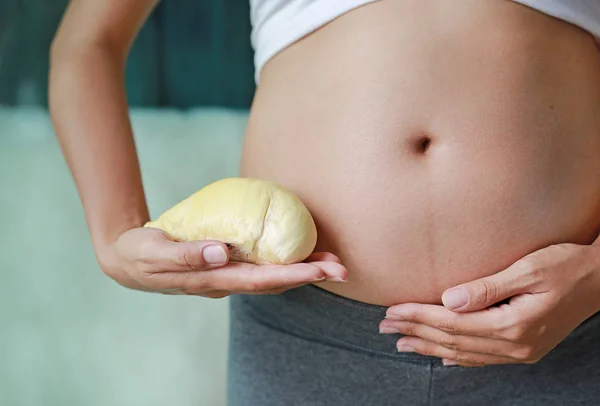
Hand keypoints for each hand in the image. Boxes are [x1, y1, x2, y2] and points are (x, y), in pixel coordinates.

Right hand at [97, 227, 347, 297]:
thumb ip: (186, 254)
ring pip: (271, 276)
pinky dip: (284, 261)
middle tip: (343, 269)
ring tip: (332, 262)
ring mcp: (227, 277)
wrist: (126, 260)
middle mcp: (225, 282)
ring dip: (303, 270)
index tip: (319, 270)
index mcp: (211, 281)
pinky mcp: (226, 266)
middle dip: (309, 276)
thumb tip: (222, 252)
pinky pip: (261, 265)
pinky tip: (300, 250)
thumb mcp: (154, 252)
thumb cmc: (139, 254)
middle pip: (274, 282)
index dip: (291, 276)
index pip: (258, 280)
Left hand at [380, 243, 599, 366]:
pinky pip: (483, 358)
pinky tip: (442, 357)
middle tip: (385, 327)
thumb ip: (487, 287)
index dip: (418, 317)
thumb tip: (448, 301)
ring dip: (430, 347)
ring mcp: (521, 351)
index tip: (391, 311)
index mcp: (513, 324)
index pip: (451, 323)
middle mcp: (515, 344)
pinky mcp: (524, 348)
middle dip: (416, 332)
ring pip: (464, 352)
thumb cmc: (566, 266)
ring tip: (402, 342)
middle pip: (453, 340)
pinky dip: (458, 357)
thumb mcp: (529, 269)